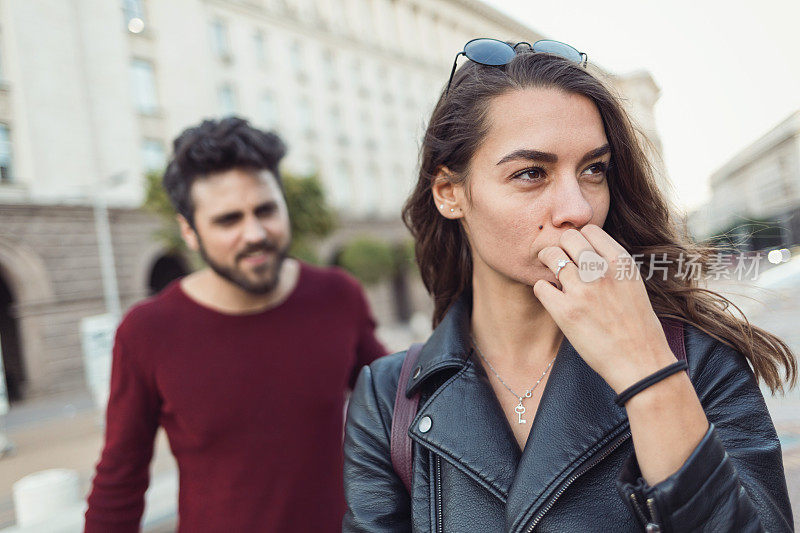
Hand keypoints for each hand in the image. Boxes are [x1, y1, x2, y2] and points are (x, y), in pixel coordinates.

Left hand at [532, 224, 676, 392]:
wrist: (641, 362)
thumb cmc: (637, 325)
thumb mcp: (633, 284)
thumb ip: (612, 264)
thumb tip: (586, 249)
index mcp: (621, 262)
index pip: (589, 229)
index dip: (580, 240)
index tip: (578, 254)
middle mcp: (601, 272)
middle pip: (567, 237)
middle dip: (561, 247)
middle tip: (561, 263)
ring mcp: (582, 291)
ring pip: (549, 256)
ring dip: (548, 266)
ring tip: (555, 279)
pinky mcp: (566, 312)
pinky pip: (540, 286)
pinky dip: (543, 291)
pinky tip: (553, 299)